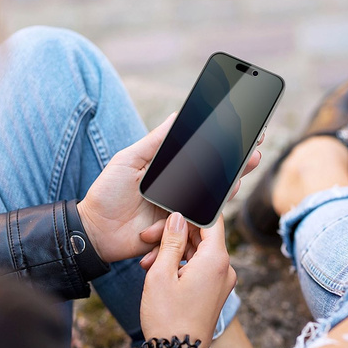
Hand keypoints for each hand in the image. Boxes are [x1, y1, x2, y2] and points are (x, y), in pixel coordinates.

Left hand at [78, 114, 262, 262]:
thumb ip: (154, 142)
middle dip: (236, 165)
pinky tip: (227, 195)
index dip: (220, 147)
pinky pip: (199, 223)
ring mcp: (180, 211)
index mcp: (169, 171)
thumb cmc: (107, 193)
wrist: (94, 231)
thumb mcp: (128, 160)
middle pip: (212, 178)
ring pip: (212, 199)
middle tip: (254, 152)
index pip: (199, 157)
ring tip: (245, 170)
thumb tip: (176, 116)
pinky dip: (211, 213)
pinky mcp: (179, 230)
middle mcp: (179, 190)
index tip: (240, 134)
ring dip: (230, 186)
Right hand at [140, 212, 236, 347]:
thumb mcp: (161, 273)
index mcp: (216, 259)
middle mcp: (225, 267)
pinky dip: (180, 263)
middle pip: (201, 236)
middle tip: (148, 239)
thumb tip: (178, 217)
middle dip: (174, 234)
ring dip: (173, 251)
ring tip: (147, 262)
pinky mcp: (215, 289)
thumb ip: (171, 240)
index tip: (170, 212)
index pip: (210, 220)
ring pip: (197, 251)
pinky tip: (158, 270)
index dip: (190, 213)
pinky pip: (199, 266)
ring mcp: (221, 280)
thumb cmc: (167, 317)